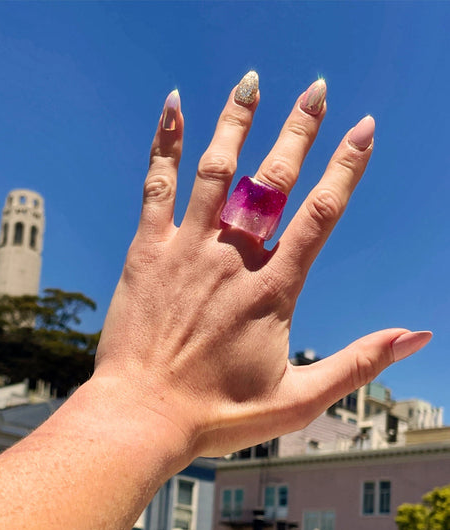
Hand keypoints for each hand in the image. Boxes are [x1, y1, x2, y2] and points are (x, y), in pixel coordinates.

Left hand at [94, 72, 430, 459]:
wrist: (144, 415)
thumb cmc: (219, 413)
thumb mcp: (300, 399)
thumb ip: (358, 364)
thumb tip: (416, 335)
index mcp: (273, 290)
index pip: (321, 214)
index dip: (347, 167)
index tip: (364, 128)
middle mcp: (233, 259)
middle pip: (274, 181)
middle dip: (298, 132)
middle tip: (316, 90)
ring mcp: (187, 249)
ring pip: (217, 171)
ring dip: (236, 123)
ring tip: (251, 83)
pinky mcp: (147, 250)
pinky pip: (158, 185)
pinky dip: (167, 144)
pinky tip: (174, 105)